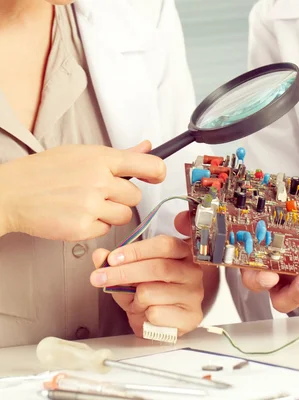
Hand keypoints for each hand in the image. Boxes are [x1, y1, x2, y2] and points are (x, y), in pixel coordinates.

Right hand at [0, 141, 165, 240]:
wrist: (10, 193)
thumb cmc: (44, 172)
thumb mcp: (82, 154)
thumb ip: (120, 154)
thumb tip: (147, 147)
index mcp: (101, 158)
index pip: (149, 165)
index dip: (158, 173)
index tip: (156, 177)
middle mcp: (99, 181)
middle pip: (136, 197)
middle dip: (122, 198)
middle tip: (99, 193)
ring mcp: (91, 205)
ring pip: (124, 216)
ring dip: (110, 214)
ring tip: (86, 204)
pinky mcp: (82, 227)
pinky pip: (105, 231)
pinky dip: (94, 226)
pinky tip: (76, 215)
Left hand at [89, 212, 211, 337]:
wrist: (161, 325)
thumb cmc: (149, 295)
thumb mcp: (128, 276)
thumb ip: (114, 264)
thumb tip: (100, 255)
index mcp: (181, 254)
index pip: (165, 245)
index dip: (137, 250)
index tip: (112, 258)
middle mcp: (192, 271)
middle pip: (158, 267)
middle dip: (124, 273)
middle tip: (100, 278)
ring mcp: (194, 294)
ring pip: (151, 292)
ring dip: (135, 300)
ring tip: (137, 303)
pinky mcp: (191, 316)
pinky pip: (155, 313)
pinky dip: (144, 316)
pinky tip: (149, 314)